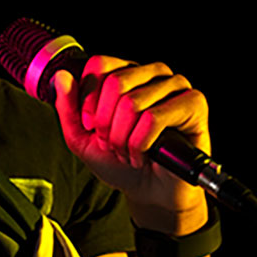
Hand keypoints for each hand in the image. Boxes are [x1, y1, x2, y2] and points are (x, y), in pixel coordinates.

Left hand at [51, 56, 210, 228]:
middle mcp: (152, 73)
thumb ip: (68, 108)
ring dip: (123, 139)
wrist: (148, 192)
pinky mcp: (193, 104)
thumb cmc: (119, 162)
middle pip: (114, 83)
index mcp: (127, 72)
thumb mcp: (81, 138)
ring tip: (129, 151)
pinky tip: (144, 155)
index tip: (91, 127)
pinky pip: (154, 118)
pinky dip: (140, 144)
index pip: (99, 65)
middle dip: (105, 124)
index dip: (88, 100)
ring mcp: (175, 85)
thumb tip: (62, 77)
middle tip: (112, 144)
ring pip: (132, 103)